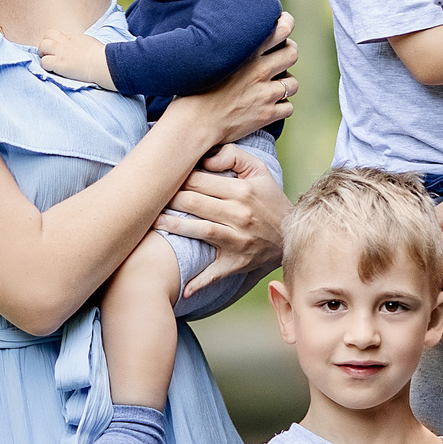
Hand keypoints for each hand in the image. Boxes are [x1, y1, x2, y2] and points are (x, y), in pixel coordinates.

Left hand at [35, 26, 115, 88]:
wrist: (101, 63)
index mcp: (72, 37)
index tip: (57, 48)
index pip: (55, 33)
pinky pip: (44, 62)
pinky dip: (46, 66)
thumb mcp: (88, 42)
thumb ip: (78, 42)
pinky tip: (53, 69)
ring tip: (49, 61)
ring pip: (42, 46)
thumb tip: (76, 46)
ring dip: (43, 54)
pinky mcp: (58, 64)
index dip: (54, 41)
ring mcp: (61, 52)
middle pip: (47, 36)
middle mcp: (64, 42)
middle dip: (46, 45)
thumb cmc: (100, 55)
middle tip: (49, 54)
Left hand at [158, 142, 290, 299]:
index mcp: (242, 190)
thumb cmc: (269, 200)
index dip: (178, 177)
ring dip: (171, 226)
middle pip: (193, 203)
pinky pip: (214, 273)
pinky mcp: (235, 262)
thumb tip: (207, 158)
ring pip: (198, 230)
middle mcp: (238, 215)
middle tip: (151, 197)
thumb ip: (233, 155)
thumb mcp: (259, 171)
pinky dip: (198, 282)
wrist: (291, 235)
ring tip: (153, 222)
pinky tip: (181, 288)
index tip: (164, 177)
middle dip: (168, 198)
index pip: (199, 179)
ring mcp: (237, 240)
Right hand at [168, 13, 297, 146]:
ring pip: (293, 83)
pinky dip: (281, 107)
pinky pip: (288, 107)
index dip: (286, 24)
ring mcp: (265, 93)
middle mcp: (260, 70)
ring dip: (285, 84)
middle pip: (292, 52)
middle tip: (278, 59)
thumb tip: (236, 36)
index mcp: (246, 52)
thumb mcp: (209, 58)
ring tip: (272, 87)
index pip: (282, 28)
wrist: (193, 123)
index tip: (283, 25)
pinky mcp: (267, 114)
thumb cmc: (193, 90)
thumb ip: (228, 46)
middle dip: (287, 54)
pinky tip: (269, 106)